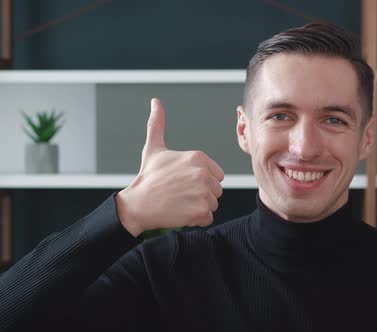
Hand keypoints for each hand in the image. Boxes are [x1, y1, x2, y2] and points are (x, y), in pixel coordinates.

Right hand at [116, 98, 223, 236]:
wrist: (137, 205)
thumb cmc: (147, 178)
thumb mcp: (154, 148)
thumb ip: (158, 124)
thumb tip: (155, 102)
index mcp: (198, 157)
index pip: (216, 174)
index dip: (200, 181)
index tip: (182, 182)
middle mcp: (203, 173)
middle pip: (216, 190)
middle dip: (200, 194)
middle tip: (179, 193)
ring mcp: (203, 193)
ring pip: (213, 204)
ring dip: (198, 207)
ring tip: (179, 202)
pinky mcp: (200, 211)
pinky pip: (208, 218)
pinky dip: (196, 219)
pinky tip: (180, 212)